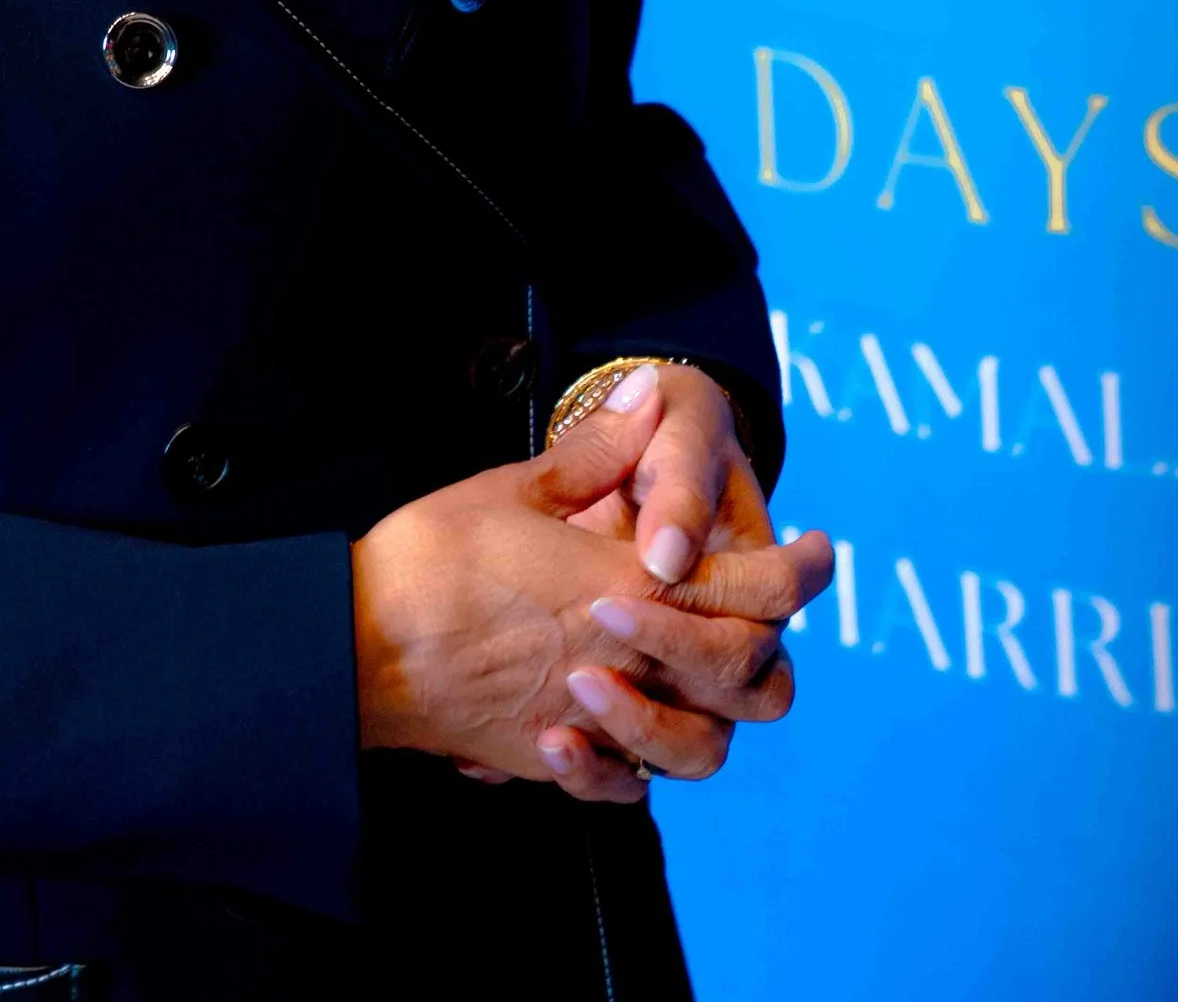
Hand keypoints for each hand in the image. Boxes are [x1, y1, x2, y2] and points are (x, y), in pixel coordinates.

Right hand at [352, 371, 832, 804]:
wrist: (359, 647)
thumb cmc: (431, 558)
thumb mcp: (516, 485)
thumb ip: (598, 449)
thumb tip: (650, 393)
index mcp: (622, 589)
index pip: (744, 591)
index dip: (795, 572)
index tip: (819, 551)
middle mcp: (622, 664)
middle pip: (741, 671)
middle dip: (762, 630)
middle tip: (769, 594)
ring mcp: (591, 724)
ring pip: (699, 745)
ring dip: (710, 703)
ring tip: (693, 659)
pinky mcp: (551, 761)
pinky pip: (625, 785)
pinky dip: (637, 762)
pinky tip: (620, 721)